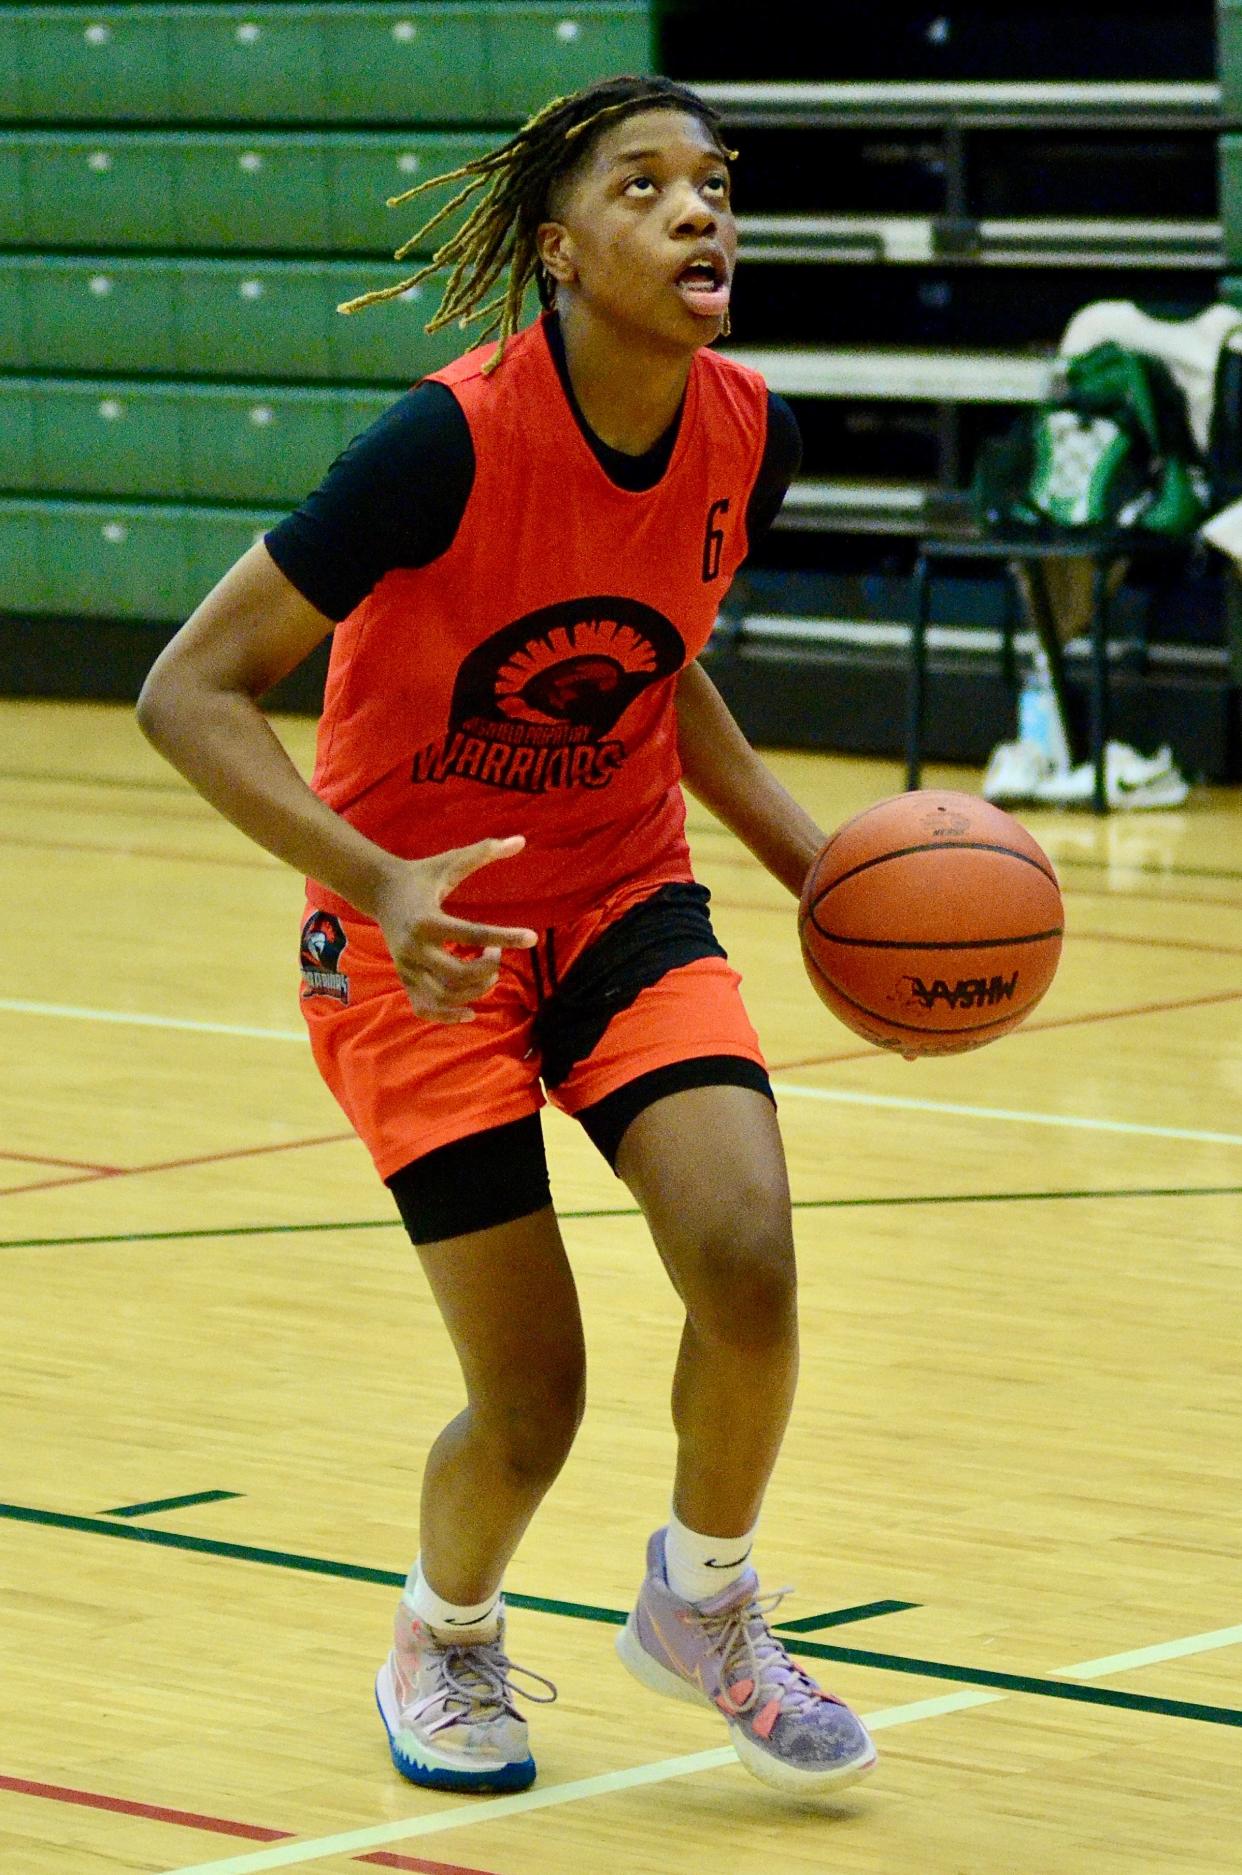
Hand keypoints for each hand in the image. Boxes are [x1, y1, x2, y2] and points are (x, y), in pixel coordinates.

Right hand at [373, 836, 535, 1023]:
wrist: (378, 889)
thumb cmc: (422, 874)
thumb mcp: (450, 862)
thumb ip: (484, 851)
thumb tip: (520, 839)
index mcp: (427, 919)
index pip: (473, 934)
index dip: (505, 936)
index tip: (531, 937)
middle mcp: (414, 947)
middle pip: (458, 974)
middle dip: (488, 968)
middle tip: (497, 953)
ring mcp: (407, 967)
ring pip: (444, 995)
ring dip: (474, 991)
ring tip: (488, 975)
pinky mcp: (404, 978)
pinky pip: (424, 1008)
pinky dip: (447, 1016)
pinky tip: (470, 1012)